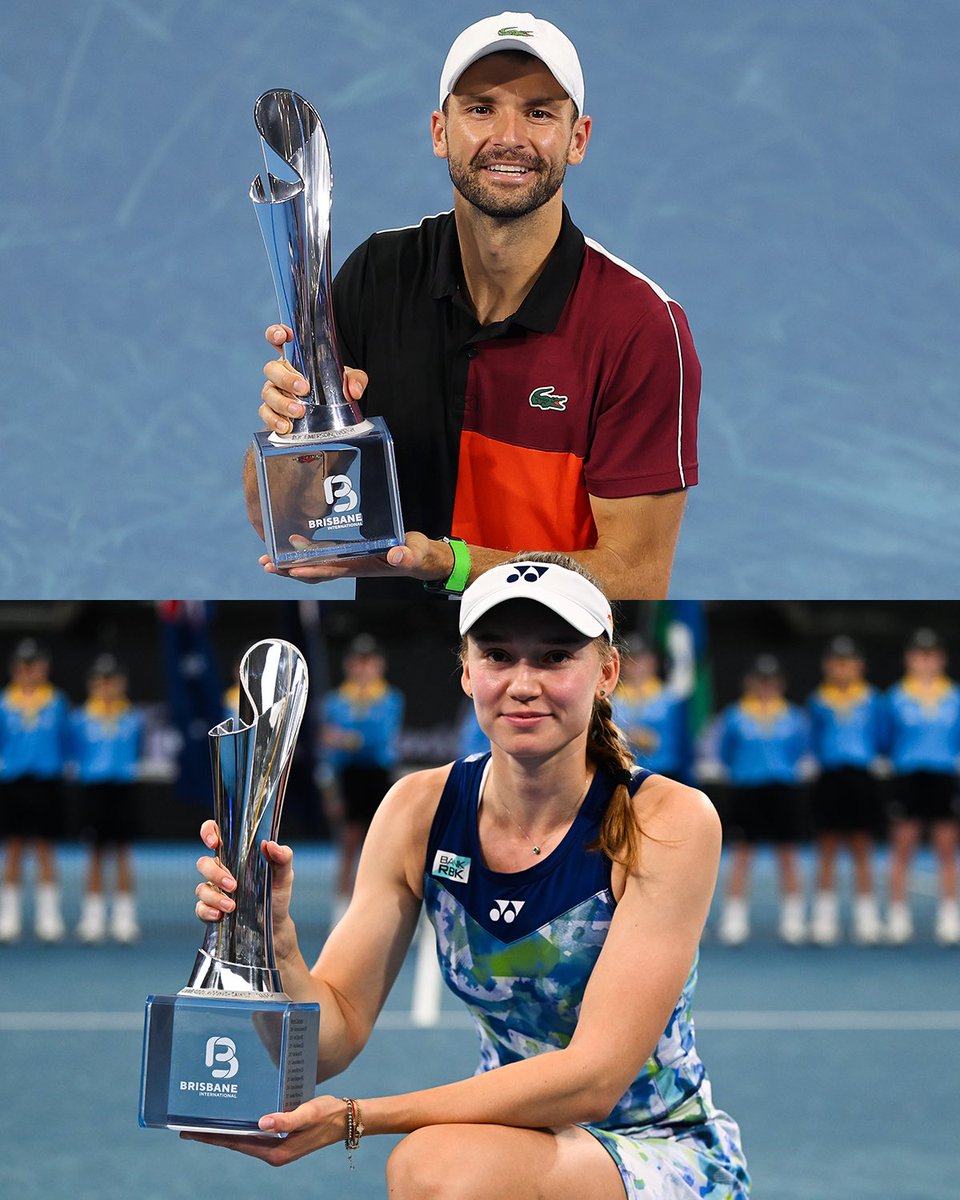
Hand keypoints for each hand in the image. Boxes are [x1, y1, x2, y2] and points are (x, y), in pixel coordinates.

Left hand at [180, 1094, 347, 1164]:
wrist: (346, 1119)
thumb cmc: (328, 1114)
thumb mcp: (308, 1113)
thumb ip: (286, 1120)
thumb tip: (262, 1123)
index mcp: (276, 1151)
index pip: (237, 1143)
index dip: (214, 1138)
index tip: (192, 1132)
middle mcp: (273, 1153)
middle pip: (236, 1143)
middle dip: (214, 1136)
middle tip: (189, 1127)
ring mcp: (276, 1148)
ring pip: (244, 1139)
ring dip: (227, 1132)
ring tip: (207, 1123)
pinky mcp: (281, 1140)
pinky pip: (255, 1135)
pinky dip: (242, 1128)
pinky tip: (236, 1119)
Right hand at [194, 821, 296, 954]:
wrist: (275, 925)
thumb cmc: (277, 894)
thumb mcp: (284, 875)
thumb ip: (283, 857)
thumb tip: (271, 845)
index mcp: (236, 856)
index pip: (215, 835)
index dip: (208, 832)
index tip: (214, 843)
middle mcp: (222, 871)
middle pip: (204, 863)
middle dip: (215, 873)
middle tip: (233, 885)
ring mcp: (214, 891)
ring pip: (201, 887)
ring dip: (214, 896)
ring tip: (232, 906)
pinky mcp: (211, 910)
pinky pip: (200, 908)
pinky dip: (207, 911)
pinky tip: (220, 915)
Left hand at [258, 531, 454, 583]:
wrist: (422, 559)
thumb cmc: (419, 555)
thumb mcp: (416, 553)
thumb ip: (408, 554)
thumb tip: (397, 555)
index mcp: (362, 566)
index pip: (332, 569)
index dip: (311, 569)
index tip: (290, 568)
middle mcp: (350, 565)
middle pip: (314, 570)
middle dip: (289, 570)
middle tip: (265, 565)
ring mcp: (348, 560)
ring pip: (314, 564)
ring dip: (291, 563)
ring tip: (267, 560)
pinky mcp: (350, 551)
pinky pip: (323, 553)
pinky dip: (305, 549)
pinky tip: (291, 541)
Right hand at [260, 325, 366, 434]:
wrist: (329, 413)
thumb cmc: (332, 388)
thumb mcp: (347, 379)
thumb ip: (355, 379)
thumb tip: (354, 390)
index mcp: (296, 357)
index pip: (280, 340)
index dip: (277, 333)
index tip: (283, 336)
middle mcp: (281, 372)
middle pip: (271, 369)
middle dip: (285, 378)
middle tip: (304, 389)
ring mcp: (275, 391)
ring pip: (267, 393)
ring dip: (282, 402)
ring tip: (299, 411)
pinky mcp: (272, 411)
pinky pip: (266, 413)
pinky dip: (274, 420)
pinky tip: (286, 426)